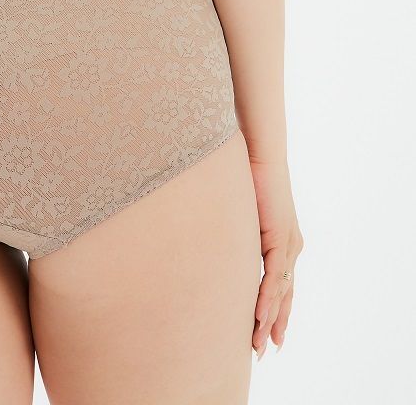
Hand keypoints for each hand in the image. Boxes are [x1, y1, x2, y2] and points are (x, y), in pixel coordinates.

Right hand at [249, 156, 303, 358]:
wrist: (258, 152)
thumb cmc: (245, 174)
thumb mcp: (240, 212)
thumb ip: (234, 231)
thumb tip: (213, 240)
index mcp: (281, 242)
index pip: (279, 286)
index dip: (273, 311)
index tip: (264, 334)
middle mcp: (290, 247)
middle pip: (284, 296)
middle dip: (274, 325)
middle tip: (264, 351)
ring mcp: (289, 244)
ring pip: (281, 292)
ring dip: (269, 320)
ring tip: (259, 344)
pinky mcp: (282, 237)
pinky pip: (275, 276)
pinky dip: (268, 299)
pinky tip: (261, 317)